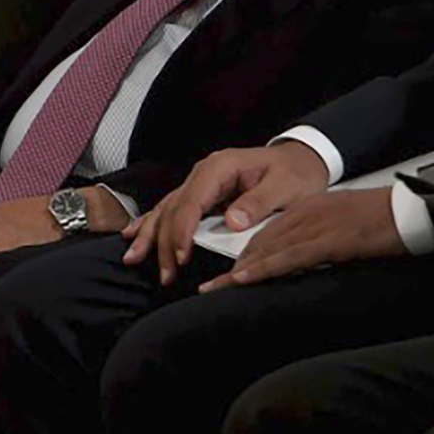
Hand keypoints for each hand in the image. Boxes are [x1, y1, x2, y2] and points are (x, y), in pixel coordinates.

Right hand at [121, 141, 330, 284]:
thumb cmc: (295, 173)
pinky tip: (132, 234)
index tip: (181, 257)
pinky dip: (151, 223)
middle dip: (162, 242)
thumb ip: (258, 202)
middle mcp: (202, 174)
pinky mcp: (200, 194)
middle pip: (172, 209)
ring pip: (165, 209)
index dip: (182, 231)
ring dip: (149, 236)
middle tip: (165, 273)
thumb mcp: (285, 186)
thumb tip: (232, 222)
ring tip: (134, 259)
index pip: (191, 202)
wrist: (300, 159)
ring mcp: (198, 183)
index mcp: (219, 168)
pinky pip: (170, 209)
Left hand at [203, 189, 405, 289]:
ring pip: (268, 249)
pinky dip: (264, 268)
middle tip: (210, 285)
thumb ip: (322, 236)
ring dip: (239, 270)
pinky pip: (290, 256)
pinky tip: (243, 278)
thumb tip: (307, 257)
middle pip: (260, 241)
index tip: (229, 271)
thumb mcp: (345, 223)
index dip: (246, 253)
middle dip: (233, 264)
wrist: (412, 209)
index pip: (269, 233)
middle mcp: (306, 215)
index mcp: (309, 209)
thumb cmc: (385, 218)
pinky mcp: (330, 241)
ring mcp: (316, 227)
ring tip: (214, 289)